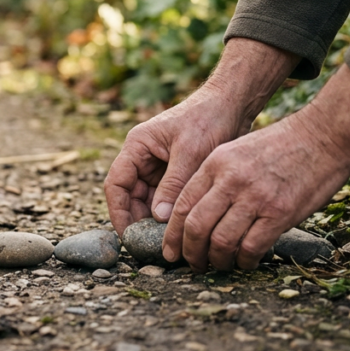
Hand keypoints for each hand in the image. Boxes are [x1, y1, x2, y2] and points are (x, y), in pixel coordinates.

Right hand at [104, 38, 298, 236]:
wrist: (233, 103)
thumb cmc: (209, 120)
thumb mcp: (191, 153)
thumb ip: (173, 185)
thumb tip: (159, 219)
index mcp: (137, 146)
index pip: (116, 183)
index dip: (118, 212)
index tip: (128, 237)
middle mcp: (143, 156)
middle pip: (130, 195)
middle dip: (137, 221)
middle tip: (150, 247)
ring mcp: (158, 165)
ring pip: (148, 200)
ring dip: (154, 220)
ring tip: (167, 243)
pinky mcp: (175, 171)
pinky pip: (166, 198)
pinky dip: (171, 213)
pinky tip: (180, 230)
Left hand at [161, 65, 349, 271]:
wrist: (322, 135)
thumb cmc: (280, 146)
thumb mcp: (236, 151)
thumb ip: (216, 179)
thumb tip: (199, 213)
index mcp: (215, 164)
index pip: (182, 204)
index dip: (171, 233)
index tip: (170, 250)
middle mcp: (230, 180)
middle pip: (195, 225)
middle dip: (189, 251)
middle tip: (191, 264)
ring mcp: (255, 197)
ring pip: (221, 241)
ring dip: (216, 260)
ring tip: (218, 265)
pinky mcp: (280, 213)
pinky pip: (252, 247)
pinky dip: (244, 260)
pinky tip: (245, 262)